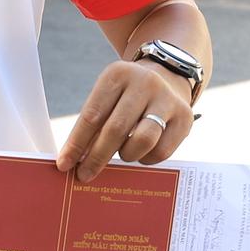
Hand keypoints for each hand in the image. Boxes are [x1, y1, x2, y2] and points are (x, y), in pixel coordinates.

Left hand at [56, 60, 193, 181]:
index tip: (64, 164)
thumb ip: (94, 124)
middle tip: (84, 175)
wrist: (167, 77)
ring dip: (126, 155)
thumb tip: (75, 160)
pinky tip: (141, 153)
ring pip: (143, 140)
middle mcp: (144, 83)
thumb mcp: (108, 96)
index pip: (92, 115)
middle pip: (116, 129)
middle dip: (97, 157)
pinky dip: (146, 158)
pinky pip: (162, 151)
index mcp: (117, 74)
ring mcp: (167, 100)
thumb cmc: (126, 95)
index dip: (76, 143)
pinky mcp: (185, 117)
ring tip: (121, 155)